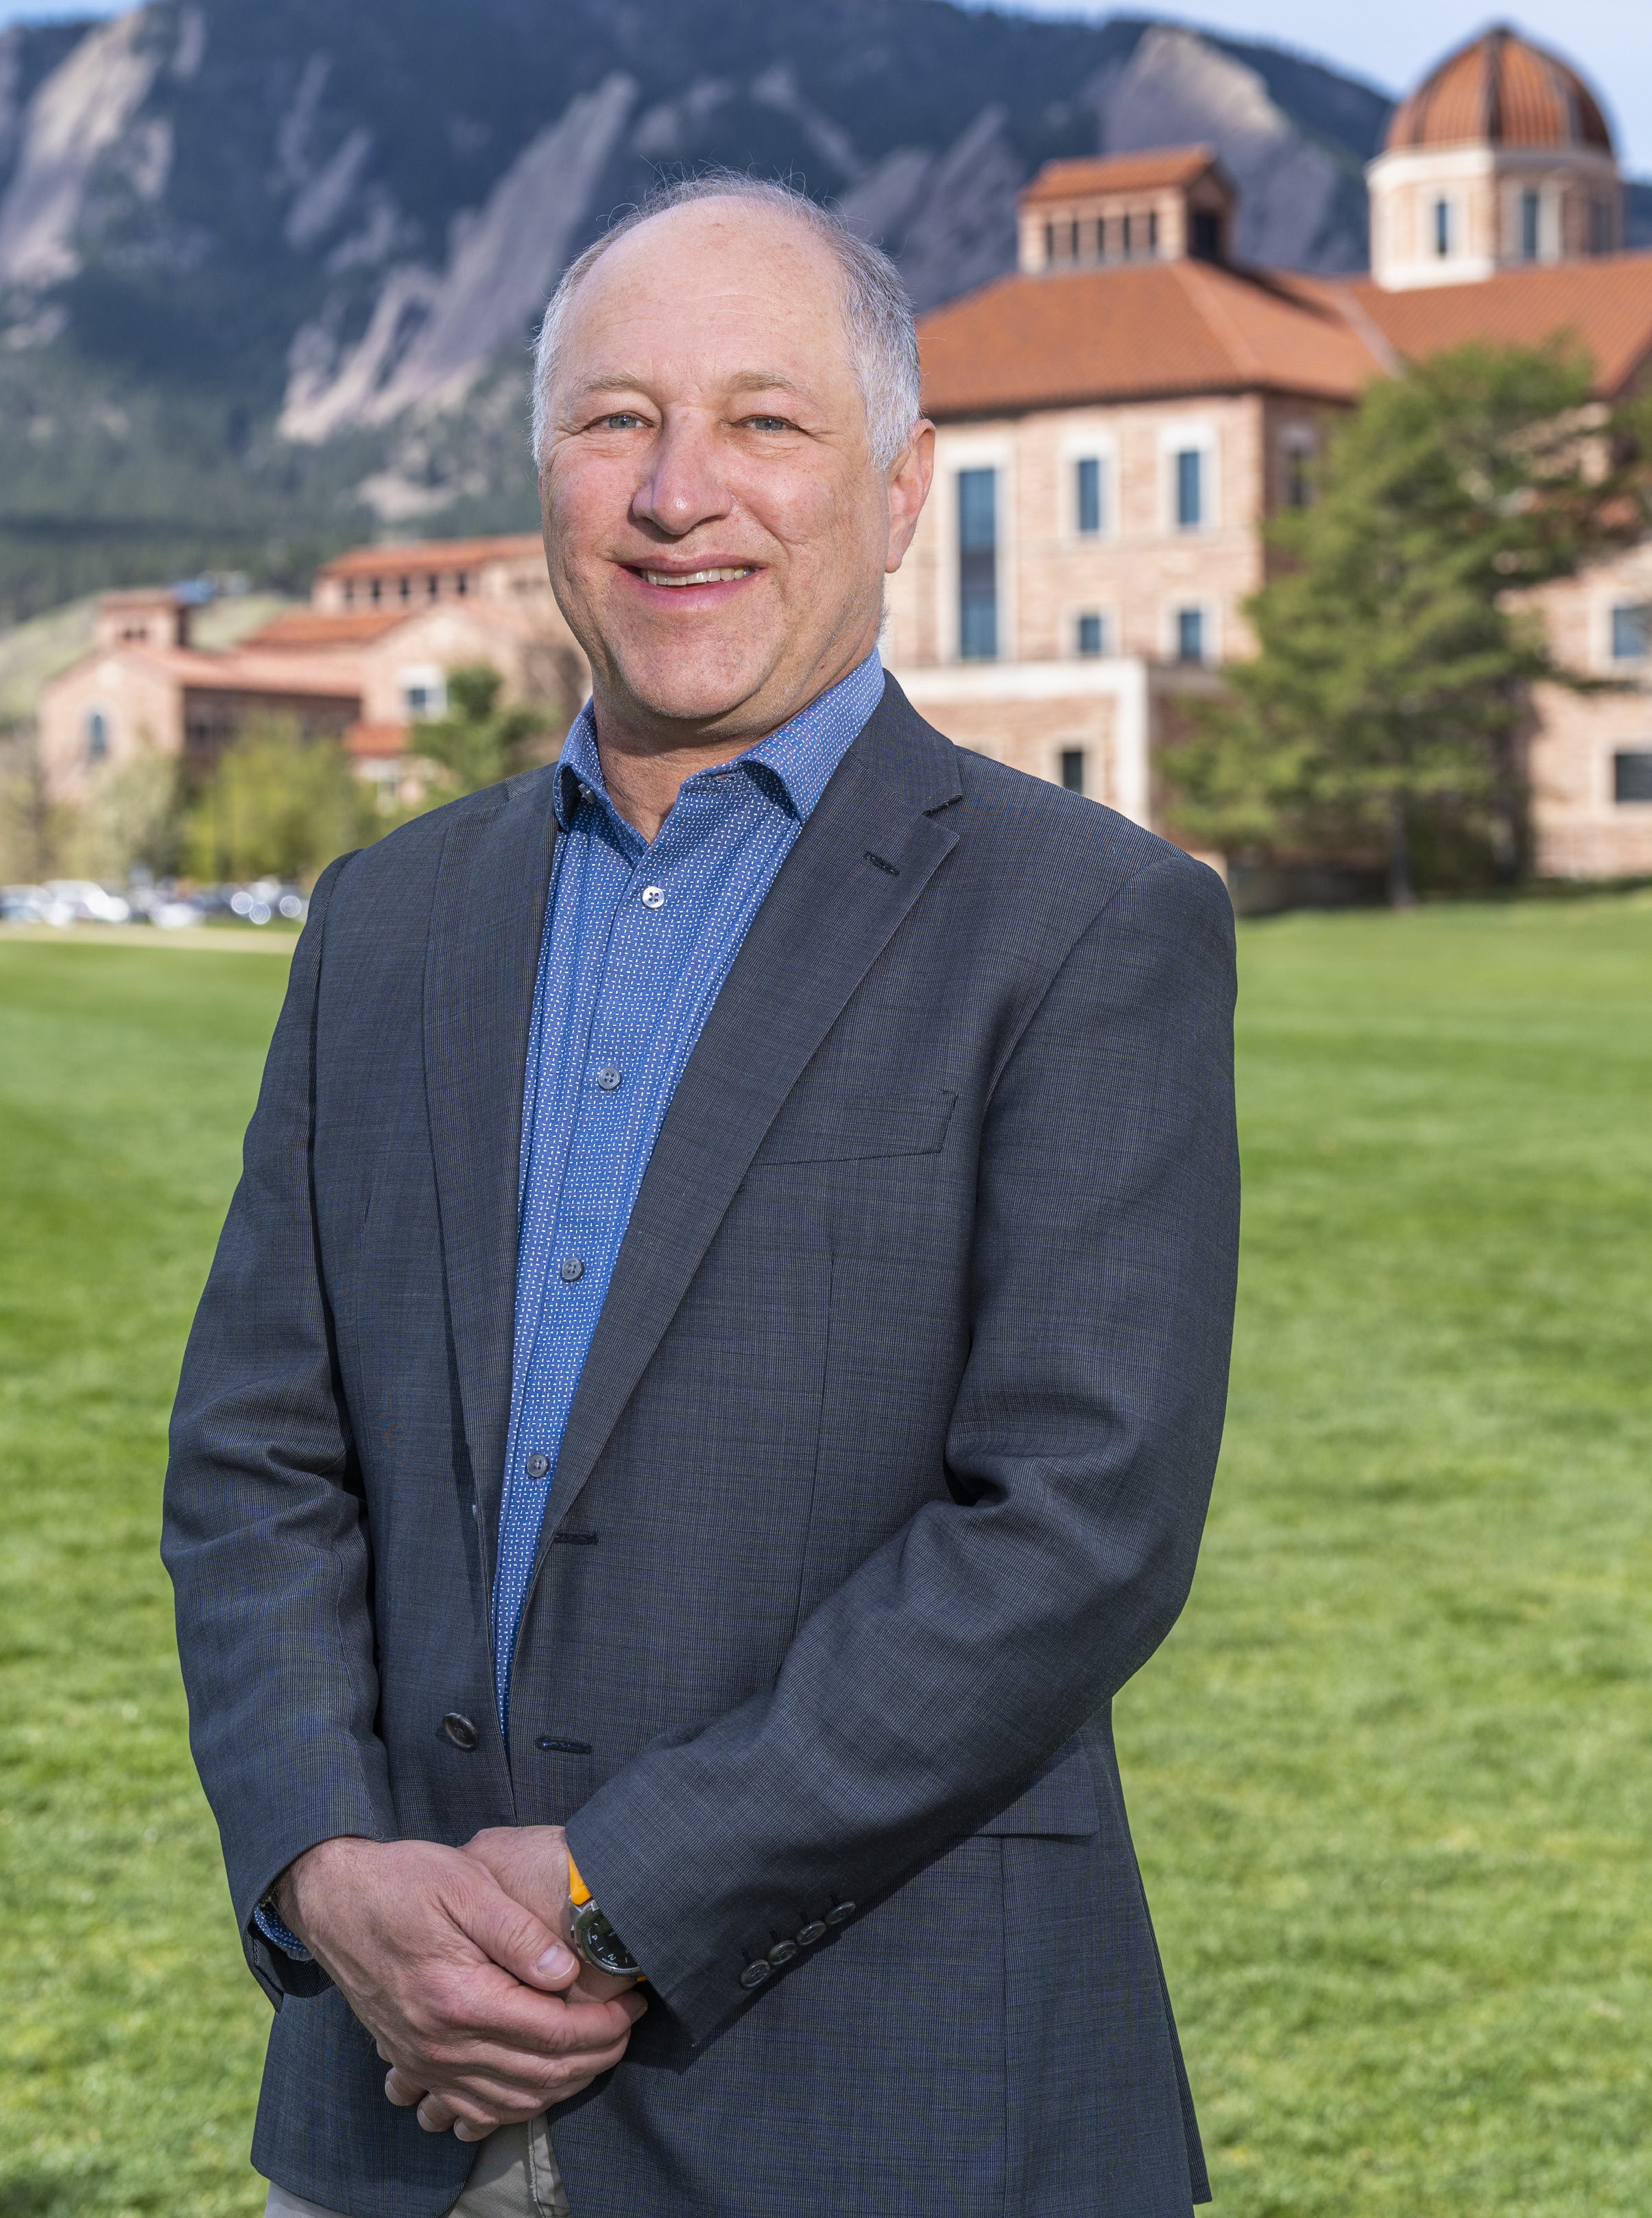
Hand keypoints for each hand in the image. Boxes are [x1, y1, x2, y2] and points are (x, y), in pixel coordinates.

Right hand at [274, 1835, 645, 2139]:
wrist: (334, 1900)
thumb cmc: (403, 1881)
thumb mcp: (466, 1884)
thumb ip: (519, 1933)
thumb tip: (568, 1973)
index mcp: (459, 1997)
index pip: (551, 2032)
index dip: (602, 2026)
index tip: (633, 2006)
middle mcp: (440, 2043)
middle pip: (538, 2073)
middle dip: (595, 2057)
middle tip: (627, 2029)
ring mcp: (422, 2061)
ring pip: (509, 2101)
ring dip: (562, 2086)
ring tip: (596, 2054)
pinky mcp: (412, 2063)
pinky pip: (470, 2109)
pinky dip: (512, 2108)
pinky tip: (537, 2090)